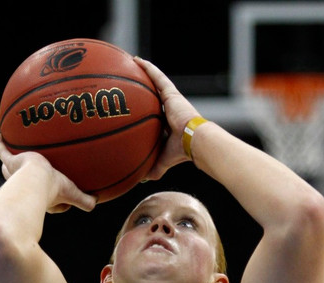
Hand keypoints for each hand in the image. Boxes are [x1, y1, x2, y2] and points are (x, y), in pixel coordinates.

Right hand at [0, 134, 96, 213]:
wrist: (35, 181)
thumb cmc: (53, 189)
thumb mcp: (72, 193)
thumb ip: (84, 200)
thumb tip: (96, 201)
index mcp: (41, 196)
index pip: (48, 198)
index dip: (57, 200)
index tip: (64, 194)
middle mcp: (25, 185)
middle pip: (25, 183)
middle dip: (27, 181)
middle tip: (32, 173)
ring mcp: (16, 174)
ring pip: (11, 171)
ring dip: (11, 165)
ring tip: (12, 156)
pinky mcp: (10, 162)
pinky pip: (2, 152)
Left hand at [133, 57, 203, 178]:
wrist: (193, 141)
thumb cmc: (181, 153)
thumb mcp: (163, 161)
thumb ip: (152, 169)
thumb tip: (140, 179)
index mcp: (168, 124)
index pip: (155, 115)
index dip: (146, 112)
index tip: (136, 109)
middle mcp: (169, 109)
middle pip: (153, 96)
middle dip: (143, 89)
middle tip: (130, 84)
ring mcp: (171, 100)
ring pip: (154, 82)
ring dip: (144, 73)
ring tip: (130, 64)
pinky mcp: (171, 93)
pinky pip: (156, 77)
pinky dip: (147, 68)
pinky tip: (136, 60)